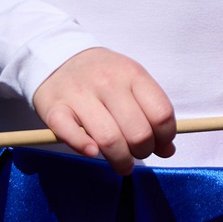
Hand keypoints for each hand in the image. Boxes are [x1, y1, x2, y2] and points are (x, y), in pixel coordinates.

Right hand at [32, 47, 177, 173]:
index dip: (165, 137)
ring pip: (109, 139)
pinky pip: (70, 134)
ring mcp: (79, 94)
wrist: (60, 57)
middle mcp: (107, 82)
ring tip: (122, 164)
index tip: (161, 145)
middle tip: (138, 154)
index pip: (161, 114)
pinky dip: (83, 147)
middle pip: (137, 132)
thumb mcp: (132, 82)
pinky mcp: (54, 108)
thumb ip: (152, 112)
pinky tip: (93, 152)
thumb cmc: (104, 75)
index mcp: (132, 74)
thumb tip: (168, 149)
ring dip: (120, 160)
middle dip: (143, 152)